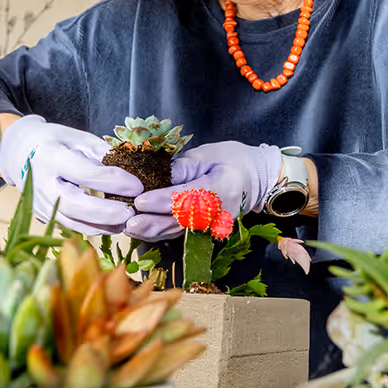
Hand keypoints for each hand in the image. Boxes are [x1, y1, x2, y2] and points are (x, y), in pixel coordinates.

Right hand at [0, 115, 141, 234]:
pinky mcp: (42, 215)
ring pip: (72, 222)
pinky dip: (92, 228)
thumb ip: (100, 153)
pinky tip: (111, 224)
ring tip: (126, 221)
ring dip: (102, 225)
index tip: (138, 186)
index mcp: (51, 157)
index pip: (86, 173)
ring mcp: (39, 203)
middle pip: (75, 205)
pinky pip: (70, 226)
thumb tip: (128, 170)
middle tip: (131, 212)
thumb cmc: (52, 141)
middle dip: (106, 212)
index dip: (113, 181)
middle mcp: (42, 183)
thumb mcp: (76, 137)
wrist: (17, 152)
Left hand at [124, 141, 281, 241]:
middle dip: (153, 224)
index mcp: (221, 188)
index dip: (163, 201)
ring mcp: (214, 226)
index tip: (141, 201)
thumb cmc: (234, 160)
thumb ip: (186, 165)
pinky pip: (182, 234)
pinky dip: (161, 233)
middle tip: (130, 224)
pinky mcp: (207, 231)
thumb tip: (161, 175)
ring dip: (154, 232)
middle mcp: (218, 213)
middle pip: (182, 222)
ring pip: (180, 232)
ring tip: (131, 229)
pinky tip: (143, 232)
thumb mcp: (210, 154)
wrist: (258, 179)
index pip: (189, 198)